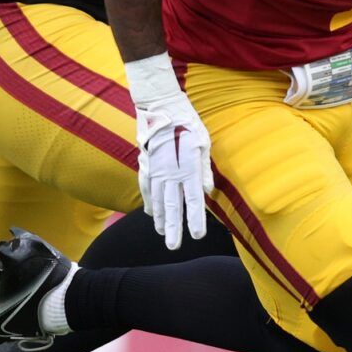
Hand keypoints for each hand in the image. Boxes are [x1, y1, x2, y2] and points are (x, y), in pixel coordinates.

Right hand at [123, 54, 213, 248]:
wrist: (157, 104)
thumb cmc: (186, 121)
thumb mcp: (203, 141)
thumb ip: (204, 168)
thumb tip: (207, 191)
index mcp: (186, 166)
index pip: (192, 199)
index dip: (194, 219)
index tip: (197, 236)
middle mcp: (168, 172)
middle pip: (171, 205)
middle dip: (173, 227)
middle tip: (174, 246)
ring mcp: (153, 169)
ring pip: (156, 199)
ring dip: (160, 218)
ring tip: (163, 233)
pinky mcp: (144, 163)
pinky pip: (145, 188)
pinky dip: (148, 202)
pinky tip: (150, 213)